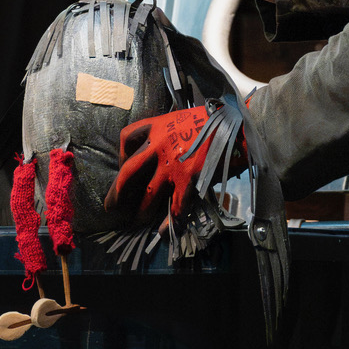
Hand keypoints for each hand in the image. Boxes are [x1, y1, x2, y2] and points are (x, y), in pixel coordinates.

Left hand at [104, 104, 248, 231]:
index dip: (122, 153)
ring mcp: (172, 165)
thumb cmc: (216, 119)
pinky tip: (164, 231)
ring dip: (141, 210)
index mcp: (158, 126)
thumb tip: (169, 147)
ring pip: (148, 193)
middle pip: (129, 171)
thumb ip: (173, 132)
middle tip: (111, 205)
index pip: (127, 137)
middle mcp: (159, 146)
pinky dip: (168, 221)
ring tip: (137, 220)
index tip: (124, 163)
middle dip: (117, 191)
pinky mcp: (188, 180)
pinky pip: (174, 206)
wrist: (237, 124)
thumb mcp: (187, 118)